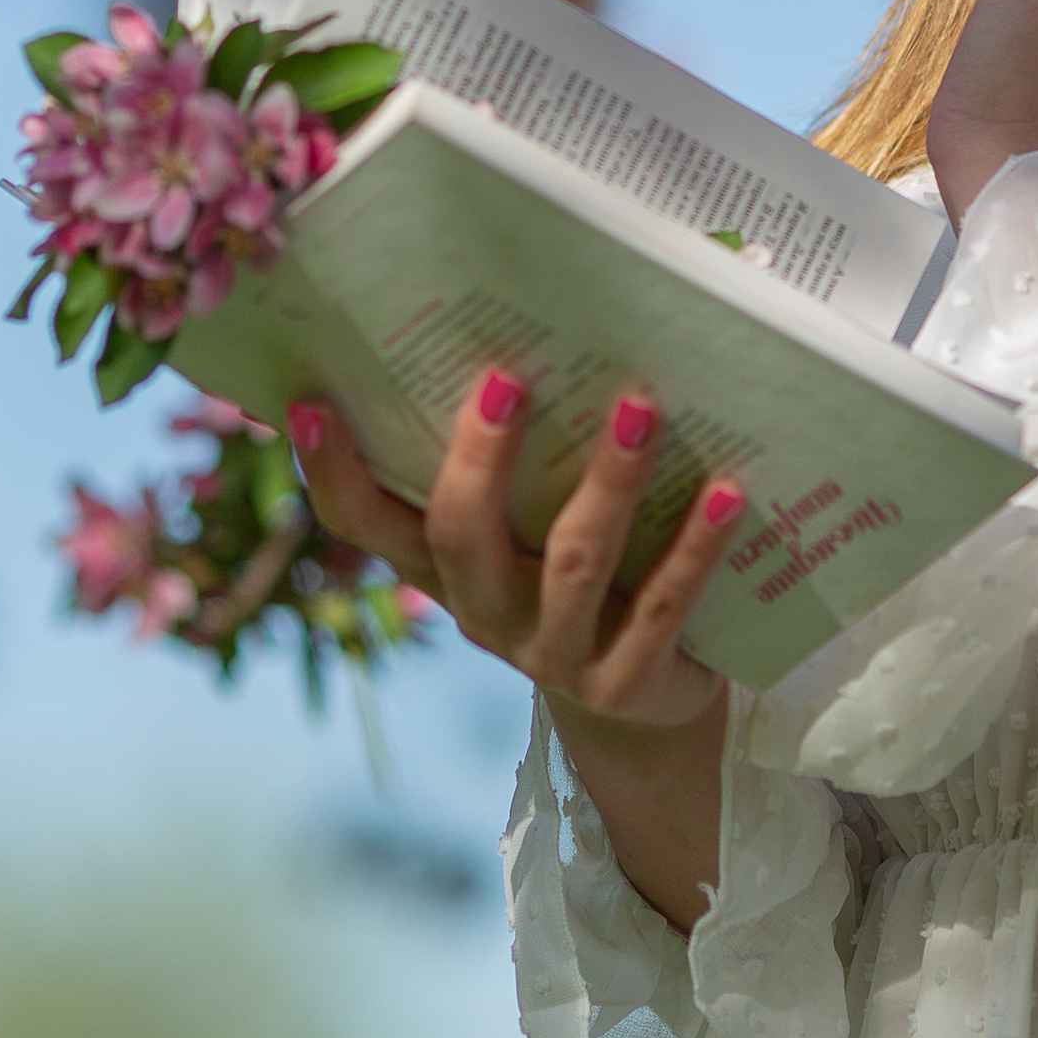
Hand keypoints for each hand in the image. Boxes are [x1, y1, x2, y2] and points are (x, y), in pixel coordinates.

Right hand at [289, 374, 736, 738]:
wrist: (648, 708)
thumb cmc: (584, 580)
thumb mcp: (535, 528)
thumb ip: (522, 461)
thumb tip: (533, 330)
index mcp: (449, 571)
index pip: (366, 525)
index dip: (332, 472)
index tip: (311, 400)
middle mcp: (487, 615)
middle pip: (462, 539)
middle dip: (480, 459)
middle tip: (508, 378)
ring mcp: (556, 657)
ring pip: (573, 564)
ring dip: (608, 483)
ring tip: (640, 408)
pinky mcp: (626, 685)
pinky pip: (663, 606)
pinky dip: (696, 547)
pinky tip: (727, 491)